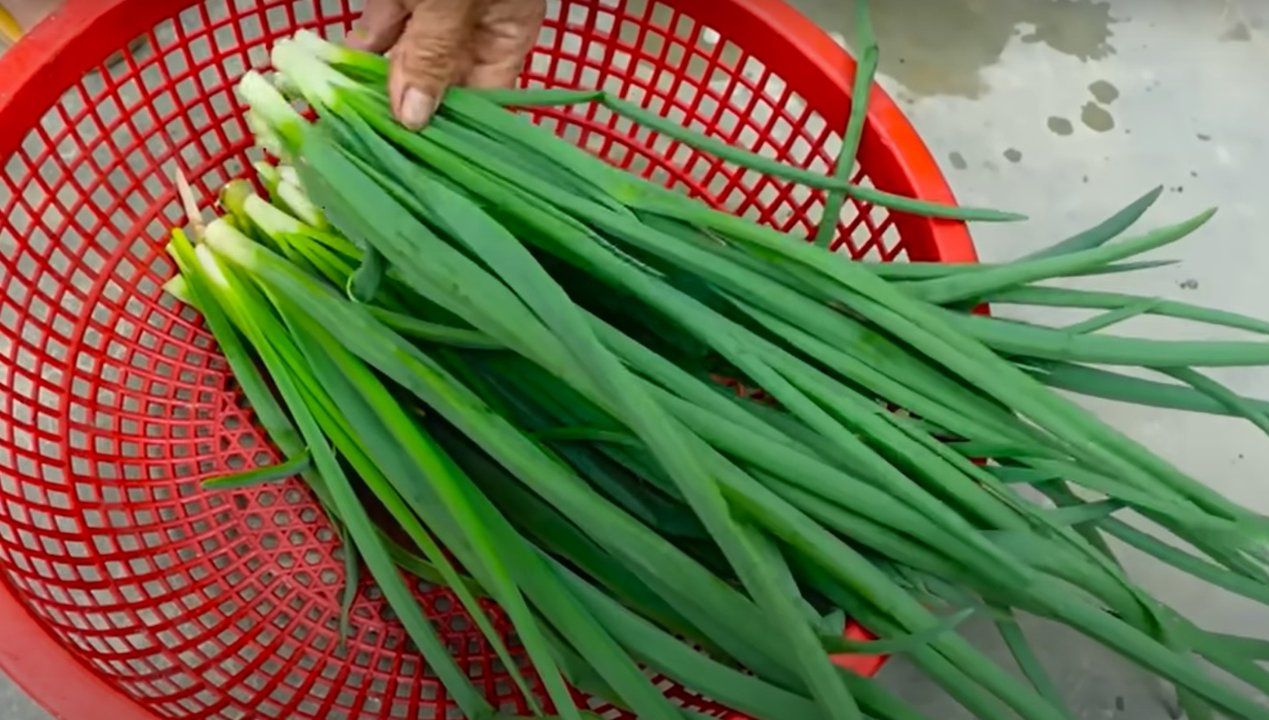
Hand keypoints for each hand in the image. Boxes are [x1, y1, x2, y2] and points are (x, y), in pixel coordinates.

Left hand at [348, 0, 546, 129]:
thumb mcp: (455, 1)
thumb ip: (433, 52)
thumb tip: (414, 118)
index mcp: (507, 30)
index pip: (484, 96)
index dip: (454, 126)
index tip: (421, 158)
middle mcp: (475, 27)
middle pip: (441, 82)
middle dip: (409, 110)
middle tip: (377, 145)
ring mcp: (437, 8)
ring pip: (406, 57)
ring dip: (377, 83)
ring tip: (352, 115)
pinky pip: (382, 27)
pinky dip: (360, 48)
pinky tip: (342, 72)